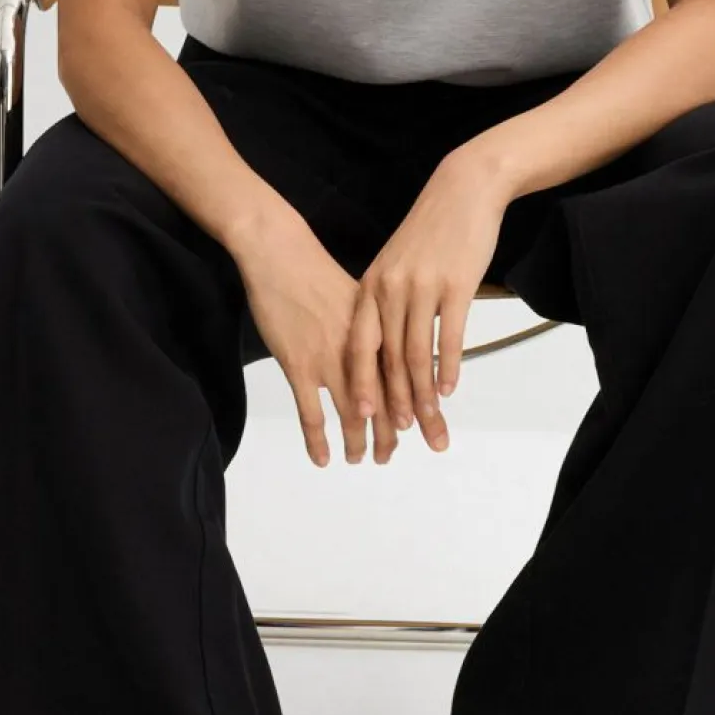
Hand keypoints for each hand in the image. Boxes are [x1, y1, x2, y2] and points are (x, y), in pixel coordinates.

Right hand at [232, 210, 403, 467]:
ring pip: (353, 413)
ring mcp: (330, 360)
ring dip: (361, 441)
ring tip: (368, 459)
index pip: (408, 378)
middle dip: (396, 433)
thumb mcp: (361, 295)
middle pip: (387, 401)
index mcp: (381, 331)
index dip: (422, 406)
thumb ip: (380, 325)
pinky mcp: (299, 365)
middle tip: (404, 454)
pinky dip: (318, 440)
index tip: (434, 428)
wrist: (281, 254)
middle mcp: (361, 350)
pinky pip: (311, 413)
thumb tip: (397, 347)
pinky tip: (323, 458)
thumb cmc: (317, 272)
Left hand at [346, 151, 509, 455]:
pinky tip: (450, 389)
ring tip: (427, 422)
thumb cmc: (431, 230)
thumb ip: (387, 300)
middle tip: (397, 436)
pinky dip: (448, 366)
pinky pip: (449, 335)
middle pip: (388, 358)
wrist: (462, 190)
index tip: (361, 418)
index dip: (360, 384)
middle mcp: (390, 289)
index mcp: (372, 286)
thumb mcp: (397, 263)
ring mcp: (421, 287)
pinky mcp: (454, 284)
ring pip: (416, 353)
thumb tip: (384, 341)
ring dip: (422, 394)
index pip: (360, 346)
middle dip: (393, 402)